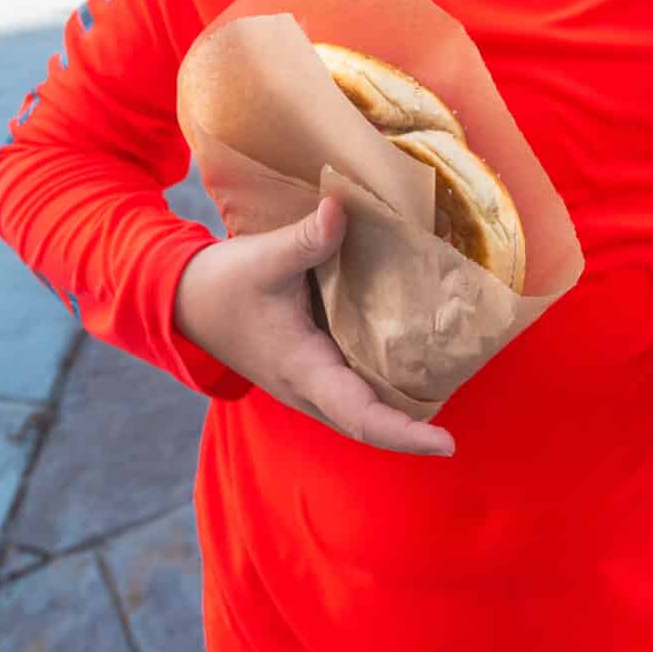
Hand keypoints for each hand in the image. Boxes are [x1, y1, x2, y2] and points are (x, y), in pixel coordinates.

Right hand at [172, 196, 454, 457]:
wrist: (187, 300)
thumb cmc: (224, 284)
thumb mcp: (263, 258)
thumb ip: (306, 238)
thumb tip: (340, 207)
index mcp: (303, 370)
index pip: (360, 416)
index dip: (404, 434)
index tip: (447, 444)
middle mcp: (311, 390)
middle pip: (372, 424)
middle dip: (417, 426)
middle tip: (466, 409)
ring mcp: (312, 387)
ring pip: (366, 411)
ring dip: (405, 408)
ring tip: (454, 380)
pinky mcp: (314, 373)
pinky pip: (358, 391)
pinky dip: (388, 386)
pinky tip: (418, 357)